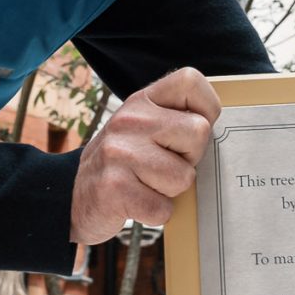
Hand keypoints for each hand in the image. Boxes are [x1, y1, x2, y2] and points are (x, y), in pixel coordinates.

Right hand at [70, 68, 217, 246]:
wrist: (72, 196)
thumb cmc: (122, 163)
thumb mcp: (142, 127)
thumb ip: (175, 118)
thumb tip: (223, 128)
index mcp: (141, 100)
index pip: (192, 82)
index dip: (205, 108)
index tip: (188, 132)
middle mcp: (129, 120)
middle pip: (198, 133)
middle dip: (189, 159)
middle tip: (162, 165)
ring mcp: (119, 153)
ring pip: (184, 177)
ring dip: (170, 191)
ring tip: (145, 184)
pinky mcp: (114, 188)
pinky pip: (164, 208)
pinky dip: (155, 213)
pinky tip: (135, 203)